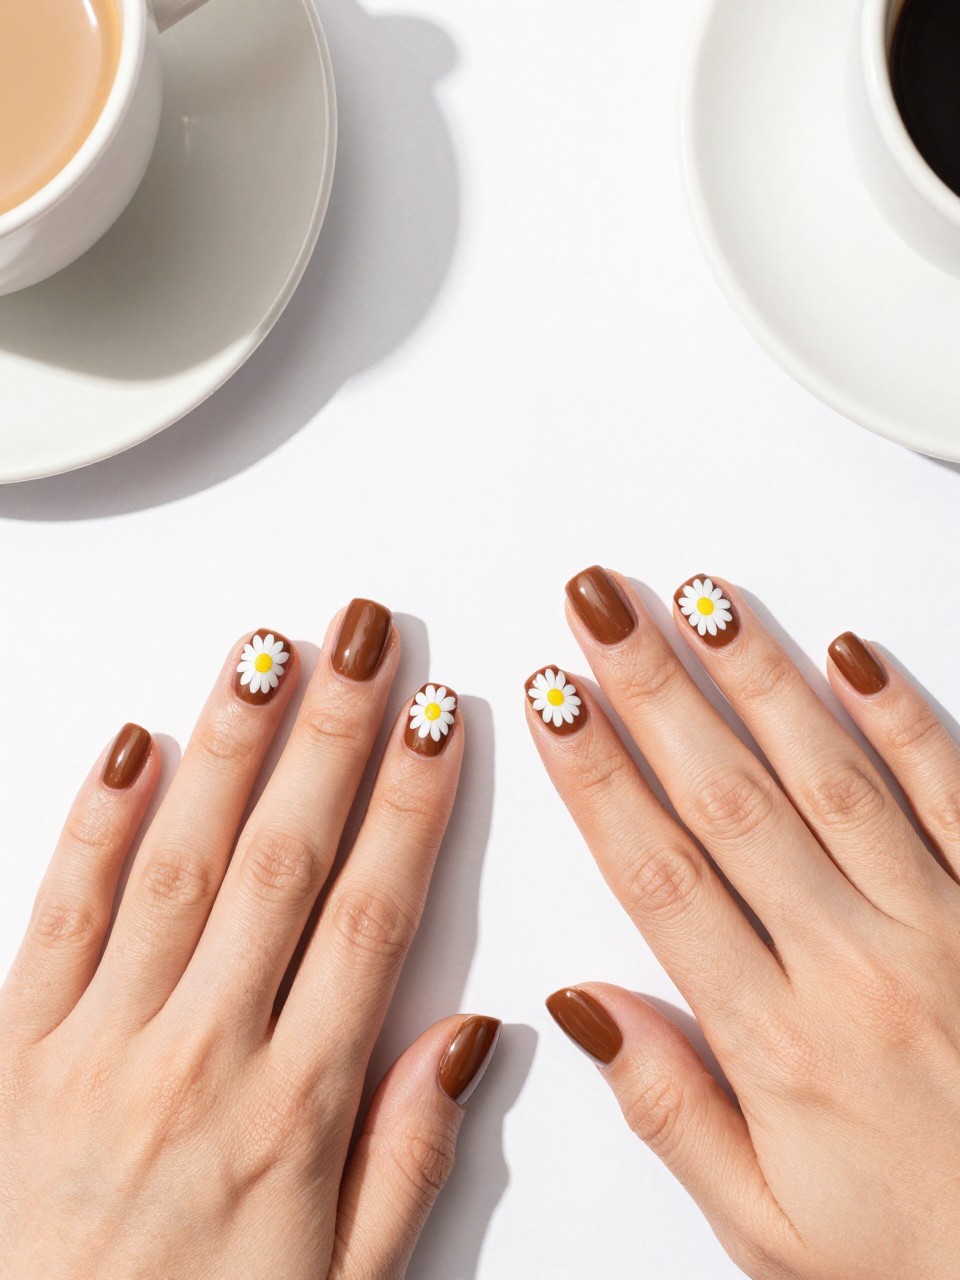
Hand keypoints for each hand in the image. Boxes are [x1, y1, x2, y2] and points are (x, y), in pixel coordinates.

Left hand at [0, 602, 498, 1279]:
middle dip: (331, 735)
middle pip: (284, 861)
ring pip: (179, 865)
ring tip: (266, 655)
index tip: (438, 723)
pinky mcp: (14, 1049)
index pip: (371, 917)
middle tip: (360, 639)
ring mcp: (99, 1047)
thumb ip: (408, 1157)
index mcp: (293, 1114)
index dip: (412, 807)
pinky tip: (130, 747)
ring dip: (227, 749)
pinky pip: (58, 917)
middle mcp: (199, 1059)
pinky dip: (93, 826)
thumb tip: (471, 1034)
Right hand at [529, 567, 959, 1279]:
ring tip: (699, 602)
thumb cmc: (916, 1250)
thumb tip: (581, 1007)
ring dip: (756, 680)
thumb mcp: (767, 1227)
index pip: (657, 877)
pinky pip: (951, 794)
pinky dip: (901, 719)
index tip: (552, 704)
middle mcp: (853, 966)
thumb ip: (669, 1109)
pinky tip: (849, 655)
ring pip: (828, 778)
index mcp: (778, 1043)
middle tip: (601, 608)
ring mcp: (937, 926)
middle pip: (726, 801)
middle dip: (652, 691)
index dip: (595, 779)